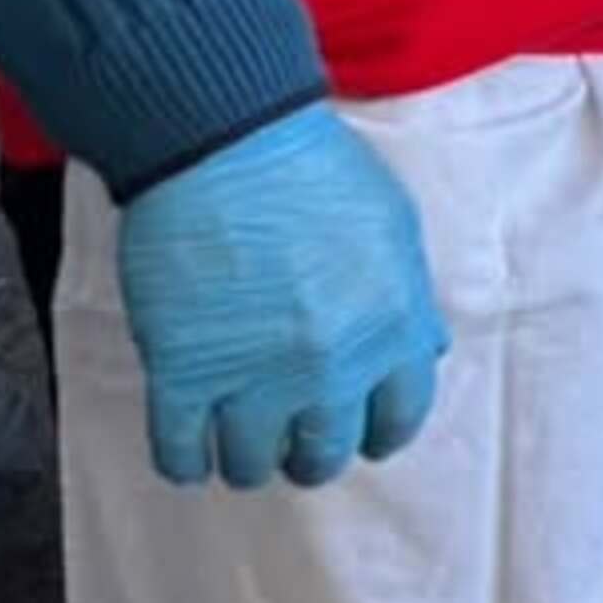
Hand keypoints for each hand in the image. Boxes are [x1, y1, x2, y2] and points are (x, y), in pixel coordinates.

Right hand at [113, 102, 445, 489]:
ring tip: (237, 440)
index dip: (378, 432)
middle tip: (292, 439)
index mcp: (392, 329)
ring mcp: (254, 377)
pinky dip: (183, 462)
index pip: (399, 417)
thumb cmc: (313, 168)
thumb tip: (422, 351)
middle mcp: (331, 366)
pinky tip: (188, 451)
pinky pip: (180, 454)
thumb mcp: (394, 227)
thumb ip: (410, 299)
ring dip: (246, 458)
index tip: (362, 435)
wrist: (226, 140)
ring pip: (251, 463)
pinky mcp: (183, 373)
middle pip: (323, 452)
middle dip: (310, 453)